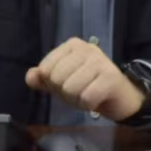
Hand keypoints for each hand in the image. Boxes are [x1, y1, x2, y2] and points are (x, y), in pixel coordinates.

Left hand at [25, 38, 143, 121]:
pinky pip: (86, 98)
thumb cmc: (88, 85)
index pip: (45, 68)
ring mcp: (100, 61)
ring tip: (88, 94)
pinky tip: (96, 100)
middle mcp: (86, 48)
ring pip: (70, 89)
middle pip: (56, 79)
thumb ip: (43, 78)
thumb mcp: (62, 81)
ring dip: (77, 100)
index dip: (52, 83)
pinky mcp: (111, 77)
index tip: (68, 82)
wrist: (121, 97)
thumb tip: (30, 77)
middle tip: (80, 91)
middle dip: (65, 93)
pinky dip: (88, 105)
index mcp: (72, 45)